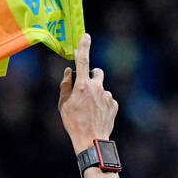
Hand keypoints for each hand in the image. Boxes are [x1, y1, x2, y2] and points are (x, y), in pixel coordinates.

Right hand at [58, 33, 116, 152]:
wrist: (91, 140)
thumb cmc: (73, 123)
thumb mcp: (62, 104)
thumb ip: (65, 85)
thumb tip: (69, 72)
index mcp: (82, 86)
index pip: (83, 61)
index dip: (84, 47)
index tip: (86, 36)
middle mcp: (97, 88)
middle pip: (97, 72)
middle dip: (93, 75)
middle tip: (86, 87)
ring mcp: (107, 96)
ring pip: (102, 88)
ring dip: (97, 94)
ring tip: (90, 110)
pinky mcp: (114, 105)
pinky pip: (108, 99)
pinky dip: (103, 104)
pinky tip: (97, 115)